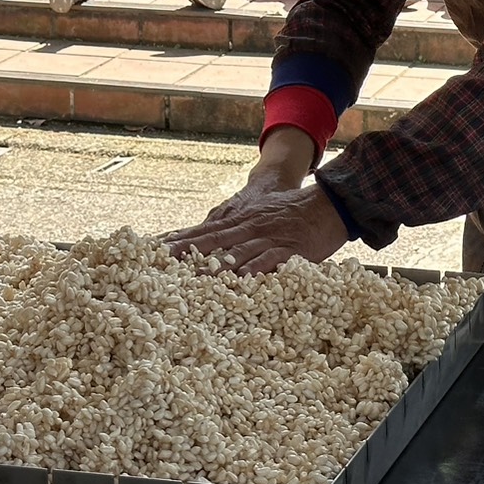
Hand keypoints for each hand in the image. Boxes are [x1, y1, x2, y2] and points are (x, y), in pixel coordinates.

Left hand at [165, 183, 348, 273]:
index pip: (204, 231)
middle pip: (212, 241)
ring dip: (215, 266)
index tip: (155, 249)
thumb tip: (216, 241)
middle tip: (162, 264)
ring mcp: (267, 238)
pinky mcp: (289, 249)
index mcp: (240, 220)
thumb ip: (238, 226)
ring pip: (237, 252)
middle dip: (186, 253)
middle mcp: (249, 227)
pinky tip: (243, 279)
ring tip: (194, 278)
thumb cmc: (293, 210)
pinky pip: (269, 260)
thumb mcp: (260, 212)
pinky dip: (255, 270)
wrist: (327, 203)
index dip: (180, 241)